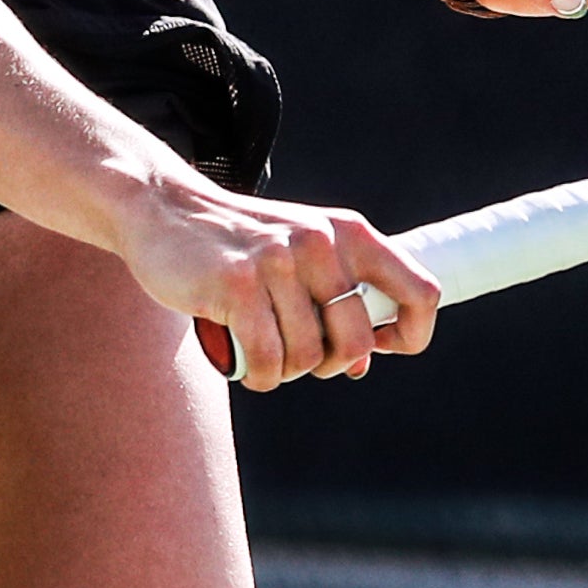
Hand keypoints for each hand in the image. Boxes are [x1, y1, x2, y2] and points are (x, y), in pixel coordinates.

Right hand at [113, 177, 443, 391]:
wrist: (166, 211)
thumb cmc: (240, 245)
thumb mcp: (302, 255)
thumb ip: (338, 300)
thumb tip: (363, 364)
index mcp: (350, 233)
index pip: (422, 292)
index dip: (412, 335)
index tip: (380, 350)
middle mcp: (321, 243)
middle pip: (358, 342)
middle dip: (330, 364)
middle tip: (300, 357)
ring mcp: (278, 262)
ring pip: (308, 358)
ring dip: (284, 370)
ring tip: (263, 351)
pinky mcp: (237, 284)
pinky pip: (268, 360)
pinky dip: (259, 376)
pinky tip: (247, 366)